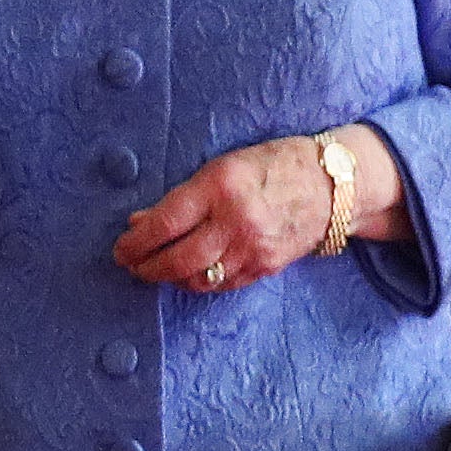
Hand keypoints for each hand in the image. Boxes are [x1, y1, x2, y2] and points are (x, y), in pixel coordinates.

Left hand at [115, 126, 404, 290]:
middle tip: (132, 266)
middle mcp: (236, 221)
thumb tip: (141, 222)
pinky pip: (221, 284)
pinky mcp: (265, 267)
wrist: (330, 185)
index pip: (166, 223)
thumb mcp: (223, 167)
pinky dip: (199, 282)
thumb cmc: (272, 165)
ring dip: (171, 278)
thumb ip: (183, 196)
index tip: (120, 249)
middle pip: (178, 259)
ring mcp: (253, 248)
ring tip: (157, 270)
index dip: (137, 242)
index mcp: (221, 186)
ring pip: (198, 278)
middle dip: (148, 268)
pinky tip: (188, 274)